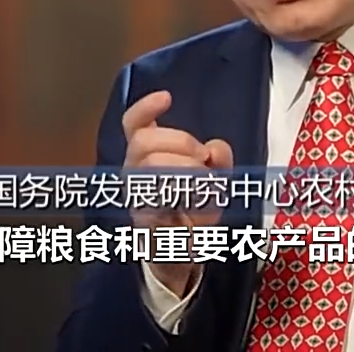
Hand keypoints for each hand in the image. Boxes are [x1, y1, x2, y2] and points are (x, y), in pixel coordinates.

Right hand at [121, 91, 233, 294]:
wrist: (181, 256)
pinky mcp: (144, 222)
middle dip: (179, 142)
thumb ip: (220, 158)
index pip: (133, 124)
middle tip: (202, 160)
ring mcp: (135, 197)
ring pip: (150, 167)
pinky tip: (195, 201)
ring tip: (202, 184)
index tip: (167, 97)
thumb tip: (215, 150)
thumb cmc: (192, 211)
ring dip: (183, 169)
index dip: (145, 108)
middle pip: (143, 142)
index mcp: (145, 156)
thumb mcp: (215, 178)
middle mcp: (133, 173)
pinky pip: (156, 201)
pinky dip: (182, 198)